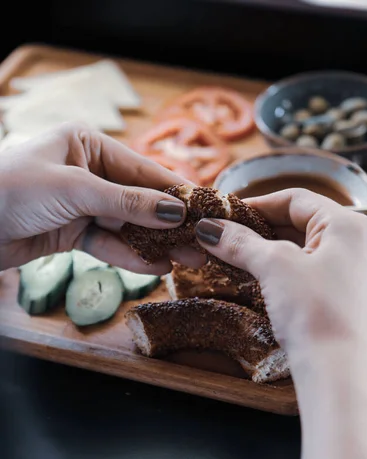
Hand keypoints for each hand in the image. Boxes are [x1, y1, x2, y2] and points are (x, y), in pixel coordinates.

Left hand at [0, 123, 203, 271]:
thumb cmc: (11, 189)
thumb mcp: (75, 190)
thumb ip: (127, 202)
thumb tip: (175, 212)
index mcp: (88, 144)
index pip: (143, 170)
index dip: (176, 192)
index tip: (207, 209)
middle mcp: (89, 172)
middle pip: (140, 200)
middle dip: (170, 223)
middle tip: (202, 242)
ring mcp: (82, 204)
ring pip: (128, 226)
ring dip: (156, 244)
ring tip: (188, 260)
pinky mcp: (73, 232)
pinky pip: (109, 244)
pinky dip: (130, 256)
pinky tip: (155, 266)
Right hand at [195, 188, 366, 370]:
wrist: (340, 375)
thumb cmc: (316, 314)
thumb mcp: (274, 268)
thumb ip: (241, 242)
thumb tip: (211, 228)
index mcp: (350, 225)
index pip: (297, 199)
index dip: (257, 204)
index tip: (227, 214)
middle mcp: (364, 244)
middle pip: (304, 223)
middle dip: (263, 230)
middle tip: (228, 238)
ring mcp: (363, 274)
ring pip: (311, 250)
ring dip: (274, 252)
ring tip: (241, 259)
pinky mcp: (355, 299)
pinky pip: (319, 273)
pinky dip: (291, 272)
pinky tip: (267, 282)